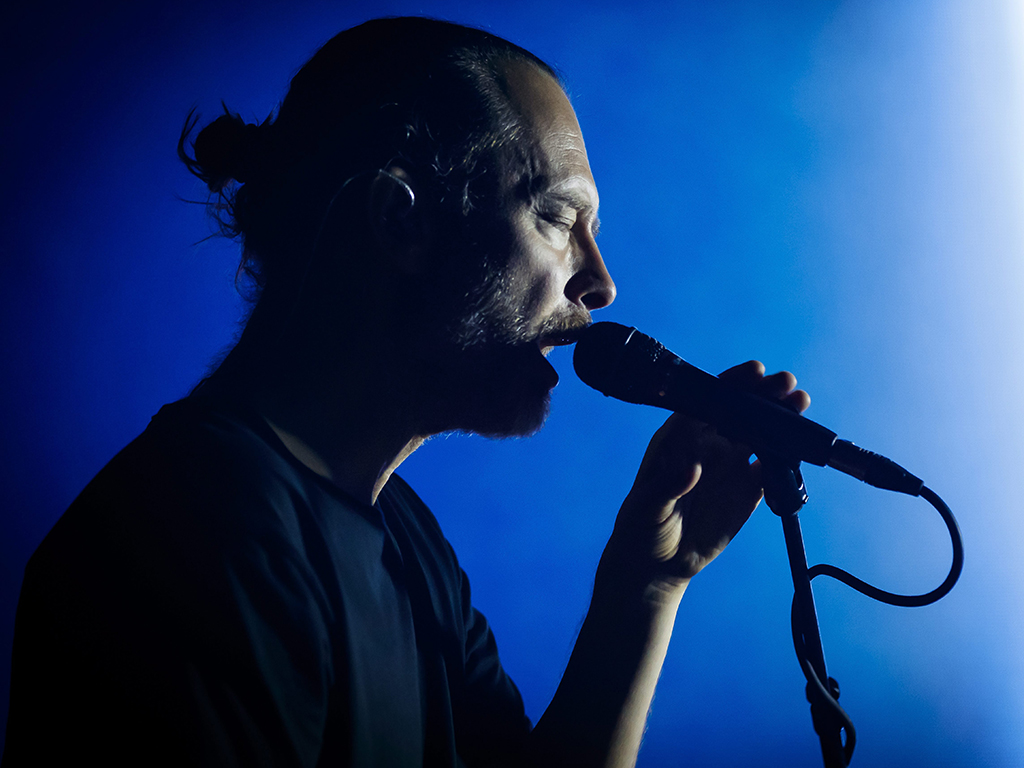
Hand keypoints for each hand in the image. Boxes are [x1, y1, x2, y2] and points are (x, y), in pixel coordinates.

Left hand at [598, 361, 809, 599]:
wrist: (657, 563)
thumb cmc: (642, 526)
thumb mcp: (647, 507)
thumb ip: (667, 486)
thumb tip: (691, 469)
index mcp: (679, 436)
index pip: (708, 401)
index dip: (732, 384)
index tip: (755, 372)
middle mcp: (708, 444)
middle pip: (740, 411)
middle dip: (764, 395)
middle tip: (787, 384)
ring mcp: (730, 465)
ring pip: (761, 434)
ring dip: (782, 420)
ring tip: (801, 404)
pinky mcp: (749, 490)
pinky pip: (773, 468)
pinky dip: (787, 458)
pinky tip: (802, 448)